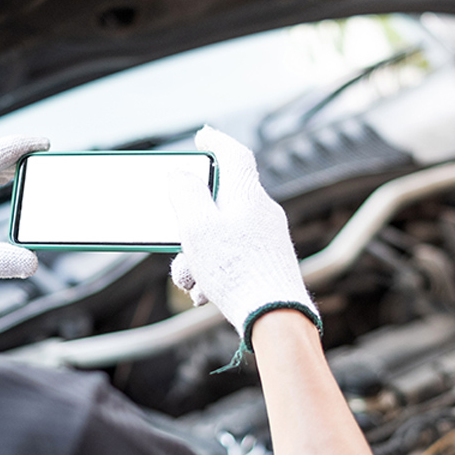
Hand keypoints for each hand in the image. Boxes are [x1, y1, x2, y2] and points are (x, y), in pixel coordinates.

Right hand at [169, 127, 319, 351]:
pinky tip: (207, 294)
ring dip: (198, 259)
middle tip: (180, 247)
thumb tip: (181, 174)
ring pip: (221, 237)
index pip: (234, 155)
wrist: (274, 317)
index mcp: (247, 195)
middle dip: (190, 229)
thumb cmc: (237, 271)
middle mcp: (262, 213)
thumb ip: (186, 194)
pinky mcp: (268, 264)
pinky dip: (214, 273)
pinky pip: (233, 259)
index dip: (216, 141)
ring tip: (193, 282)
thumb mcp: (198, 228)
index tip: (203, 136)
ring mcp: (267, 239)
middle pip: (218, 206)